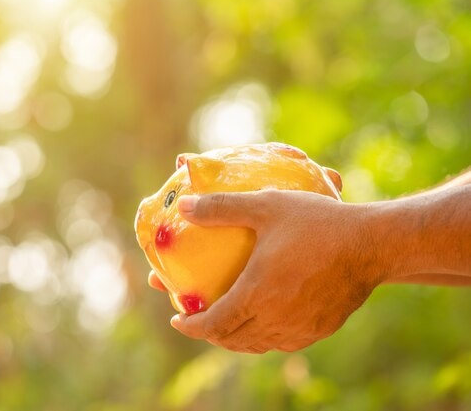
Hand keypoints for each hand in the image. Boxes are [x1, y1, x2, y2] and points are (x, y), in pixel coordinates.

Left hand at [169, 190, 382, 353]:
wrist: (373, 244)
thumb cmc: (317, 223)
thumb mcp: (266, 206)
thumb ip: (222, 207)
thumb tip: (185, 207)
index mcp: (256, 295)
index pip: (213, 325)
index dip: (191, 327)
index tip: (177, 318)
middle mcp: (275, 319)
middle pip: (232, 340)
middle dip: (209, 333)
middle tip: (200, 318)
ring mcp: (299, 329)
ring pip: (257, 344)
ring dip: (235, 337)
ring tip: (227, 321)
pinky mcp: (319, 330)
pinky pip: (282, 341)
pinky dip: (263, 335)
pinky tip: (264, 319)